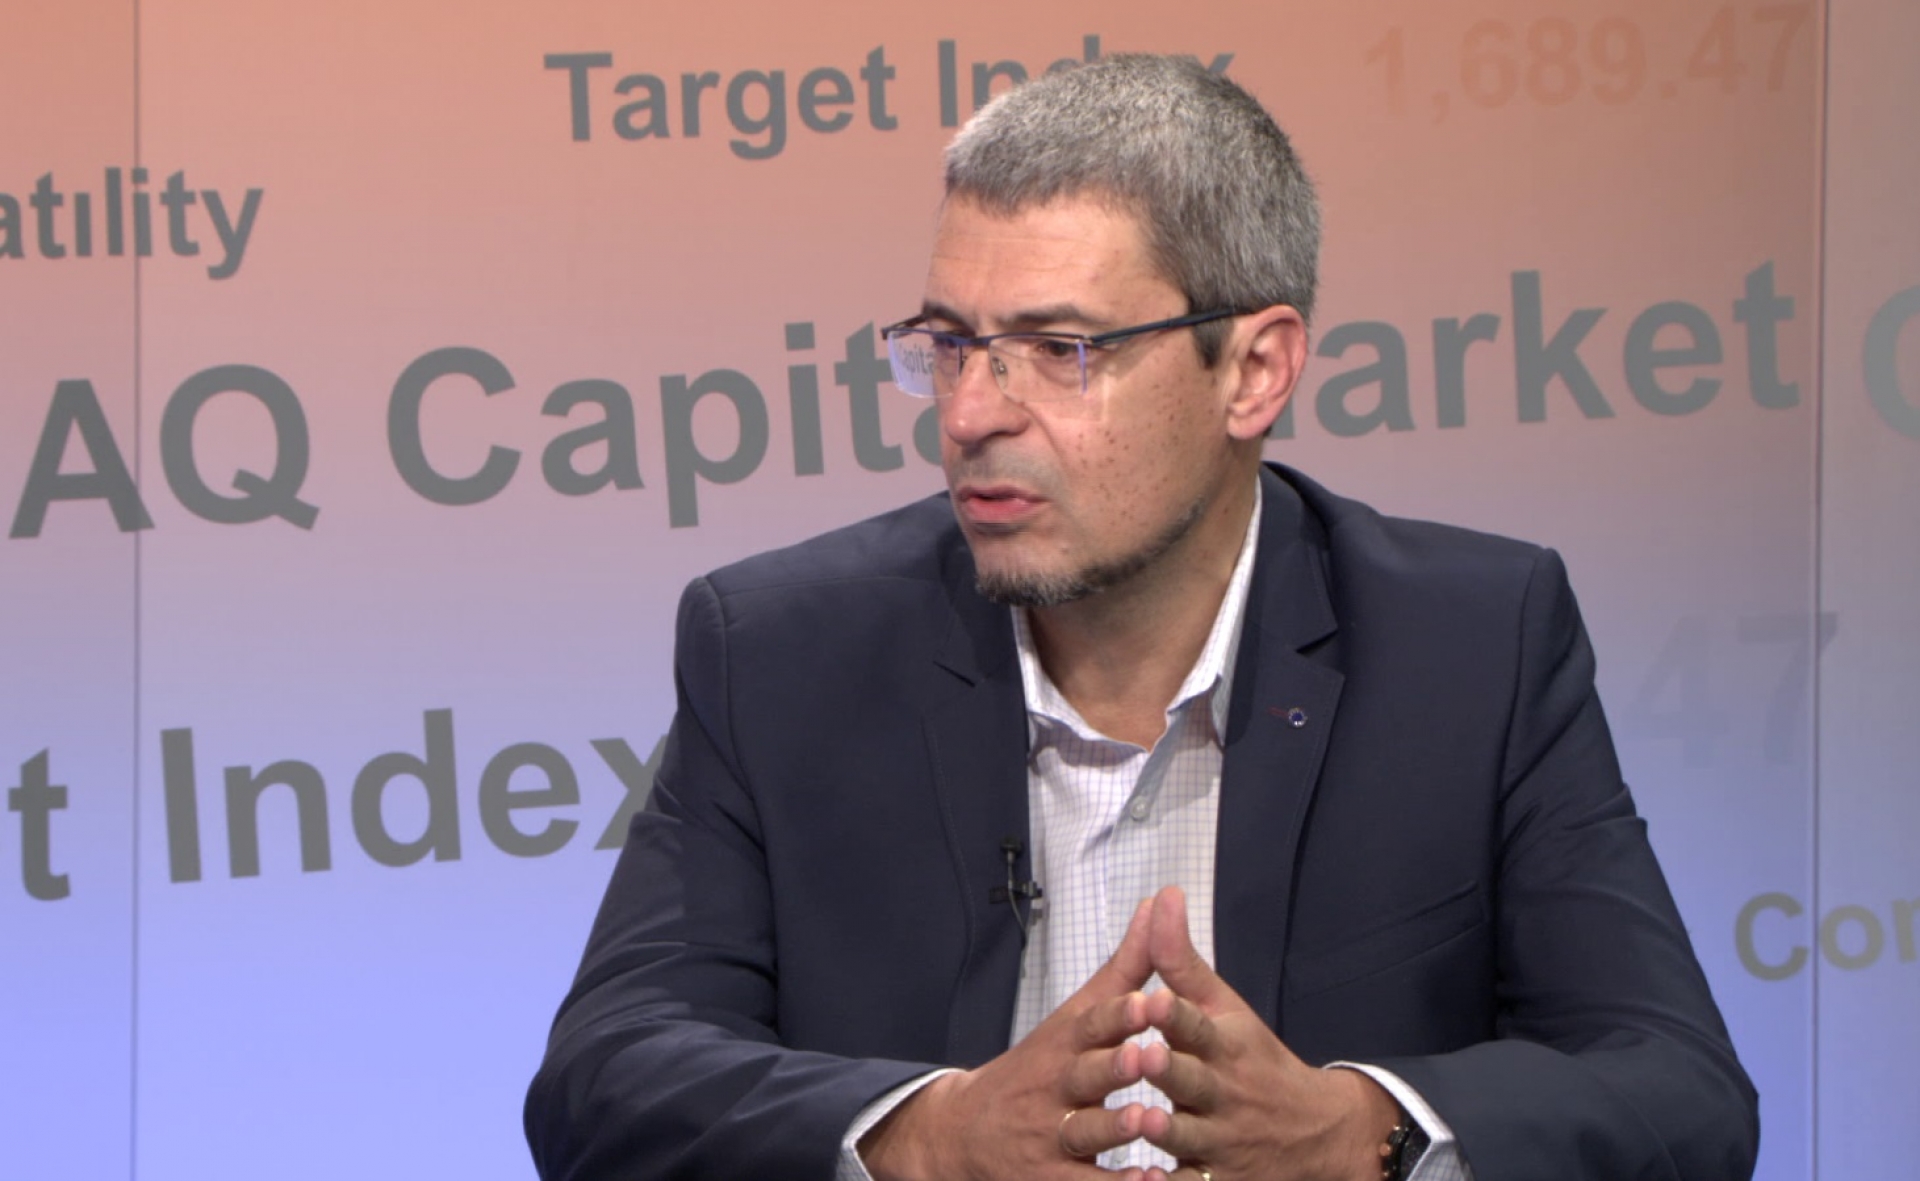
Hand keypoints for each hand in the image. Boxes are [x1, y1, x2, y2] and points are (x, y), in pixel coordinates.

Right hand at [861, 897, 1163, 1180]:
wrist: (963, 1133)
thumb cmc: (1037, 1068)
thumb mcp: (1074, 1016)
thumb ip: (1124, 968)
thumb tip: (1159, 905)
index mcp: (1063, 1045)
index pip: (1088, 1024)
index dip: (1116, 1014)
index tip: (1145, 1000)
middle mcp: (1054, 1088)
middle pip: (1082, 1076)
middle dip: (1113, 1066)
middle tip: (1146, 1055)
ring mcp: (1050, 1137)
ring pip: (1083, 1133)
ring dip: (1113, 1129)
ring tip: (1146, 1121)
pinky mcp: (1052, 1180)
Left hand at [1136, 887, 1398, 1180]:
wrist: (1317, 1134)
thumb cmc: (1254, 1060)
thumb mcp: (1224, 1008)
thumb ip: (1181, 960)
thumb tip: (1162, 895)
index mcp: (1225, 1046)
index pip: (1200, 1025)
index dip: (1178, 1013)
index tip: (1155, 997)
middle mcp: (1225, 1093)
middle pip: (1195, 1081)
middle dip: (1171, 1070)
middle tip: (1145, 1054)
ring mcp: (1222, 1141)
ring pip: (1190, 1137)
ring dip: (1167, 1131)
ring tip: (1140, 1121)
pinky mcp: (1216, 1179)